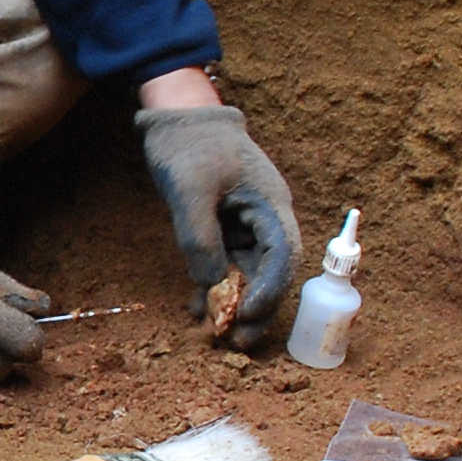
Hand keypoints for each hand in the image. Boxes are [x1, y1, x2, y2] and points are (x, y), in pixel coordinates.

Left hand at [137, 105, 301, 352]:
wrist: (179, 119)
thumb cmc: (190, 146)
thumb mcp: (190, 189)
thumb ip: (200, 237)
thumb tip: (210, 284)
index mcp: (271, 204)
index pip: (283, 254)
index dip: (270, 288)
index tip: (247, 312)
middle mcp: (265, 219)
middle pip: (271, 272)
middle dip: (256, 307)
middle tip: (237, 341)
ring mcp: (245, 225)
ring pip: (248, 273)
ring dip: (234, 303)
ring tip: (217, 335)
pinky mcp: (224, 229)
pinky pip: (225, 264)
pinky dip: (213, 287)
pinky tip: (196, 309)